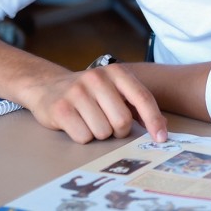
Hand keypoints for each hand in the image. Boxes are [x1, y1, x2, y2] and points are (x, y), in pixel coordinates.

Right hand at [22, 64, 167, 143]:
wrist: (48, 86)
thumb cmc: (91, 93)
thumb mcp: (116, 91)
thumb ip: (138, 105)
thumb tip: (162, 127)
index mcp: (116, 72)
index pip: (142, 98)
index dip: (154, 120)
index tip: (161, 138)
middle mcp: (97, 78)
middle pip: (122, 121)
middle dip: (119, 130)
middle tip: (109, 123)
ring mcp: (77, 92)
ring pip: (103, 132)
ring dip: (99, 134)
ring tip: (90, 120)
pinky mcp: (61, 108)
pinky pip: (84, 137)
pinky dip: (83, 137)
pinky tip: (77, 123)